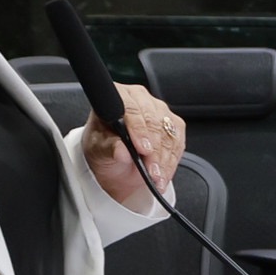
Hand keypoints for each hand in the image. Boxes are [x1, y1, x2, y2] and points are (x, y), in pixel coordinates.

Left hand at [83, 82, 185, 209]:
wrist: (115, 160)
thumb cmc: (103, 148)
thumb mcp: (98, 149)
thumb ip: (108, 147)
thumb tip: (121, 151)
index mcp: (118, 95)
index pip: (132, 108)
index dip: (139, 129)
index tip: (143, 149)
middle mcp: (140, 99)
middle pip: (154, 122)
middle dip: (154, 150)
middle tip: (151, 171)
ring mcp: (159, 110)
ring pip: (168, 134)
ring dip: (164, 160)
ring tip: (157, 178)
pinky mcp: (174, 124)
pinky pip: (178, 143)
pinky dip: (171, 162)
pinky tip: (163, 174)